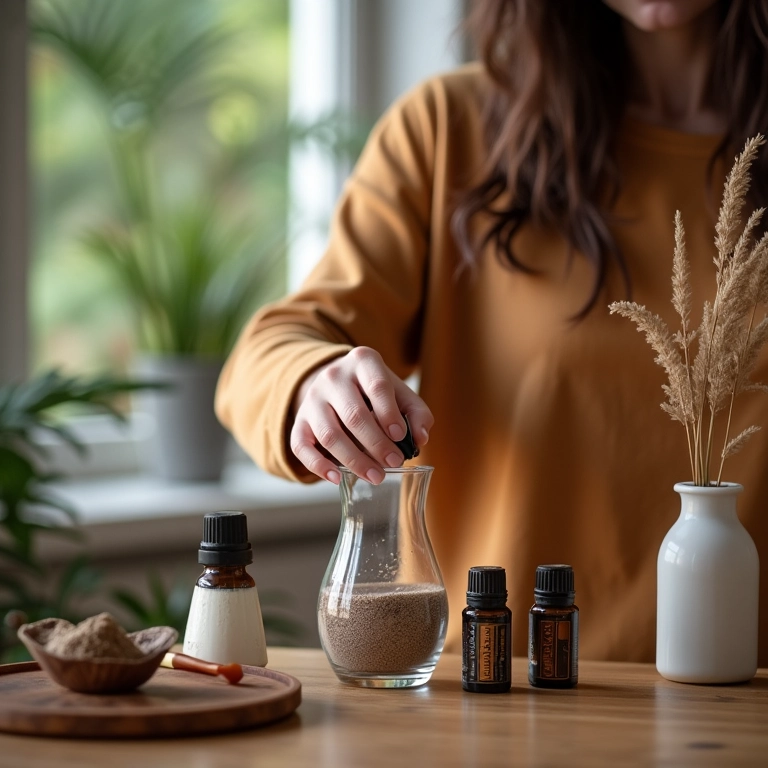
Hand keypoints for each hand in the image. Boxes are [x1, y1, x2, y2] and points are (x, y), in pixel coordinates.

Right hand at [290, 346, 432, 484]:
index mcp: (362, 361)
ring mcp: (312, 399)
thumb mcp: (400, 393)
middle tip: (394, 462)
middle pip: (354, 415)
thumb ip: (416, 413)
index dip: (389, 414)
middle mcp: (333, 376)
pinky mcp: (299, 421)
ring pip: (330, 435)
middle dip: (376, 444)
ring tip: (376, 476)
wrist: (338, 382)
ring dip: (354, 460)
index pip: (377, 387)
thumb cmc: (375, 391)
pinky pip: (301, 446)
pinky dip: (318, 466)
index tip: (401, 437)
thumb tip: (420, 438)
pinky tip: (337, 478)